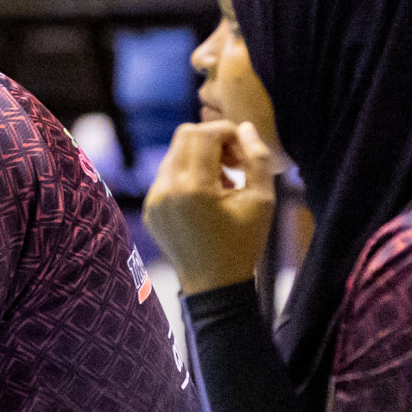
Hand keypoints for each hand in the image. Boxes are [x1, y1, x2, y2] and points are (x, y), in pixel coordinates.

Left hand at [144, 121, 274, 295]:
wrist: (213, 284)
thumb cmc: (243, 243)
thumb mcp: (261, 201)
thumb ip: (256, 158)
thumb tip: (244, 127)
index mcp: (193, 188)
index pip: (203, 133)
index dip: (228, 133)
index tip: (244, 153)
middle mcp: (165, 189)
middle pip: (185, 136)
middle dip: (213, 140)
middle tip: (235, 164)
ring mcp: (153, 199)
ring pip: (174, 154)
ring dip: (200, 157)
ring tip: (224, 183)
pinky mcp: (149, 207)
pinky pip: (166, 175)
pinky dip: (187, 175)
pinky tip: (207, 198)